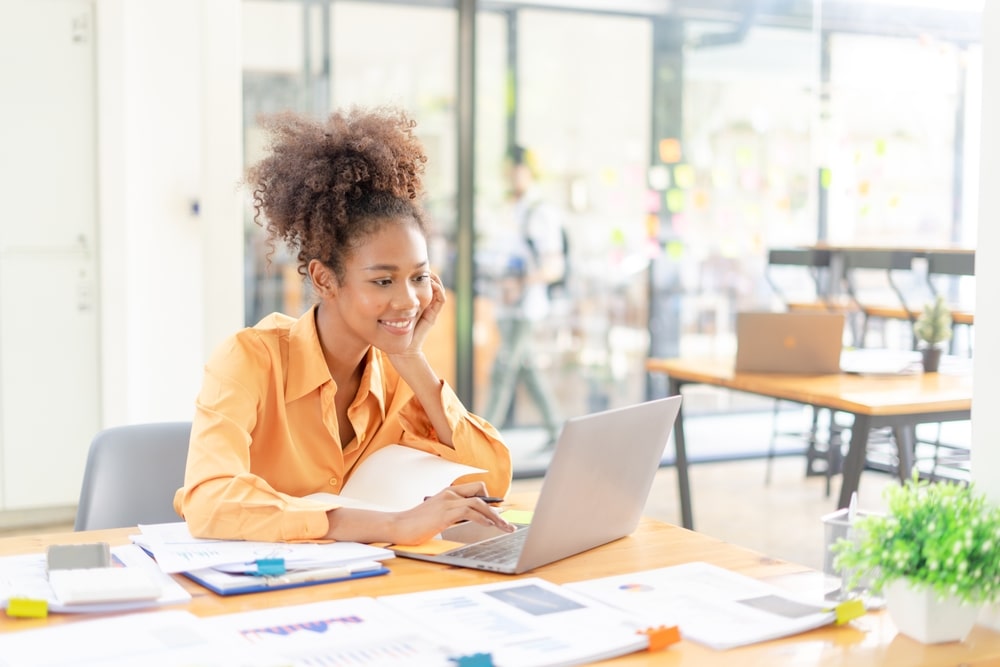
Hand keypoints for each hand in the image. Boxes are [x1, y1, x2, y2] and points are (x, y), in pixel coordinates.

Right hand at [390, 482, 514, 545]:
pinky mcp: (445, 512)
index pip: (475, 489)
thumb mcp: (438, 516)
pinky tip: (489, 526)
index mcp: (448, 492)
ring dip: (495, 516)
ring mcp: (447, 501)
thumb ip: (453, 515)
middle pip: (480, 491)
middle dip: (496, 507)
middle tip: (506, 522)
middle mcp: (449, 493)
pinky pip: (469, 511)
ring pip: (479, 502)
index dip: (489, 500)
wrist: (397, 526)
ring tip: (504, 527)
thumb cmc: (415, 524)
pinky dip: (482, 518)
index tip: (499, 512)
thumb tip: (473, 521)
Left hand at [391, 272, 445, 361]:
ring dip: (434, 279)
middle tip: (422, 265)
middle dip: (427, 273)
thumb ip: (384, 297)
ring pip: (437, 289)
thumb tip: (376, 279)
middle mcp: (423, 303)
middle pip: (430, 283)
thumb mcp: (385, 308)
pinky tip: (431, 284)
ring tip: (427, 272)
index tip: (411, 264)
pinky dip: (438, 290)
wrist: (401, 349)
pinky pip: (440, 300)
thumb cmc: (390, 330)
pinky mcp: (432, 315)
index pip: (420, 282)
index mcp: (413, 300)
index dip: (417, 272)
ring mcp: (429, 309)